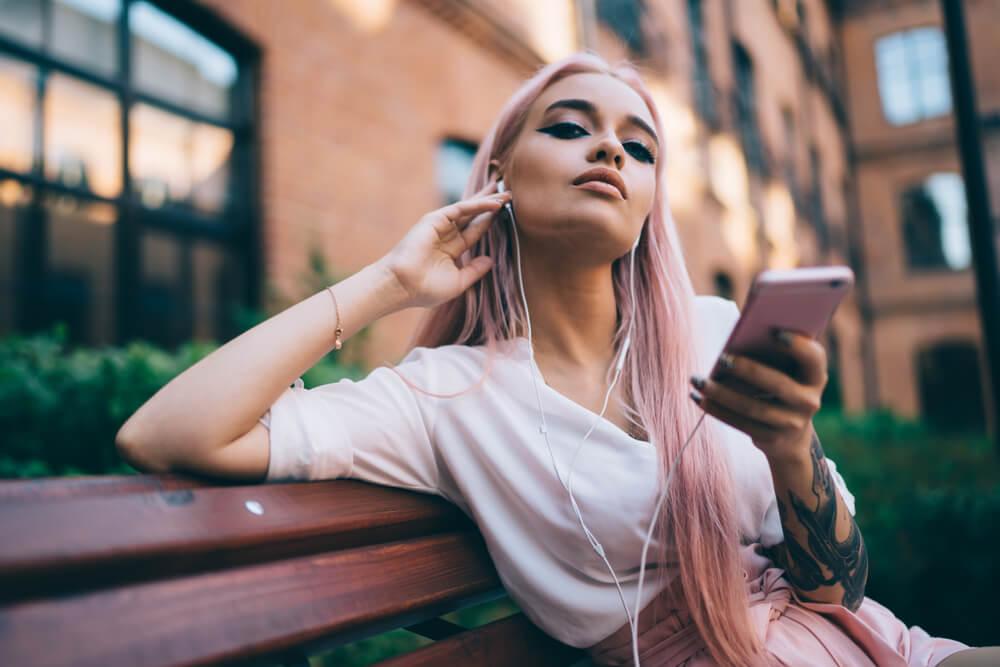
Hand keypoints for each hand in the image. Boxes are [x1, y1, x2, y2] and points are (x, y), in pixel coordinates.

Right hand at [381, 180, 509, 308]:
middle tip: (509, 195)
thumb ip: (474, 270)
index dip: (490, 222)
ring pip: (469, 209)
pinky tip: (494, 203)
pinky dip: (478, 205)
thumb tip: (490, 260)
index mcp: (451, 250)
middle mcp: (446, 235)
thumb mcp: (458, 282)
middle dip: (491, 205)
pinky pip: (461, 208)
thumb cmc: (426, 289)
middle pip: (474, 216)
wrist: (403, 286)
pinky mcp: (434, 219)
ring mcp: (440, 226)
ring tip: (507, 194)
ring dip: (488, 200)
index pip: (475, 232)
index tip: (506, 214)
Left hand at [689, 329, 827, 463]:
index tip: (775, 332)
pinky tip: (698, 396)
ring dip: (721, 393)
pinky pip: (740, 423)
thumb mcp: (785, 369)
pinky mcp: (771, 438)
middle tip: (722, 359)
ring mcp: (792, 423)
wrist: (790, 433)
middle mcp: (809, 401)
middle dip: (749, 371)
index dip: (798, 346)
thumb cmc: (781, 383)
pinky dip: (716, 409)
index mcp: (815, 376)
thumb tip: (738, 337)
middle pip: (778, 385)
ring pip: (753, 408)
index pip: (813, 358)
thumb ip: (772, 352)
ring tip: (697, 380)